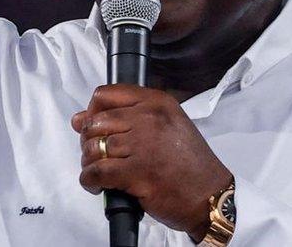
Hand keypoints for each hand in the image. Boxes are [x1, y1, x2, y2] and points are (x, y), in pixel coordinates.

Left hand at [71, 84, 231, 240]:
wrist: (213, 197)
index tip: (95, 126)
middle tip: (98, 155)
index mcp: (156, 102)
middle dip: (89, 141)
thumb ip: (123, 116)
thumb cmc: (189, 164)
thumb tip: (78, 119)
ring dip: (89, 162)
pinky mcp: (137, 172)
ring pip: (93, 147)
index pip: (104, 94)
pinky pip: (96, 172)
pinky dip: (90, 180)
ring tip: (99, 171)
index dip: (92, 112)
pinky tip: (97, 185)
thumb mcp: (165, 127)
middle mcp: (149, 118)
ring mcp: (143, 144)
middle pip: (94, 122)